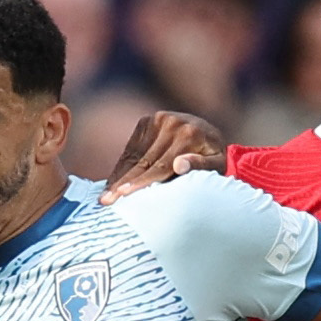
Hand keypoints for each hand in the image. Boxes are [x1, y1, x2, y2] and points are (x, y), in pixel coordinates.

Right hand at [98, 110, 225, 201]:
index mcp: (189, 134)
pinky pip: (131, 148)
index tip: (124, 196)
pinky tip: (112, 183)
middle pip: (143, 160)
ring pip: (134, 155)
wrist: (208, 134)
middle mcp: (171, 122)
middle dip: (123, 183)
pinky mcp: (147, 121)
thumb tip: (180, 166)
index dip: (141, 182)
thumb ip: (201, 166)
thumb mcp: (216, 165)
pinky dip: (121, 166)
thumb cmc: (213, 158)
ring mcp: (158, 119)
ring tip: (104, 196)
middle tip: (105, 201)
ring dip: (118, 176)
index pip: (160, 165)